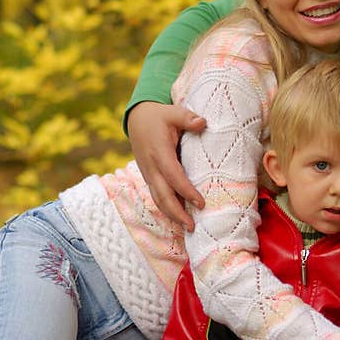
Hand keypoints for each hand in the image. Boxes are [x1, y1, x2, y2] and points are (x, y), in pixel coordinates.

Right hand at [128, 101, 206, 231]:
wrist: (137, 118)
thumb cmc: (159, 116)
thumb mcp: (173, 112)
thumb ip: (188, 118)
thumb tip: (203, 122)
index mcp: (159, 152)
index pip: (173, 176)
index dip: (186, 191)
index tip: (200, 203)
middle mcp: (151, 167)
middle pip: (162, 195)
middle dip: (177, 213)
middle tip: (193, 227)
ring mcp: (148, 173)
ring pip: (158, 199)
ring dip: (171, 214)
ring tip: (188, 227)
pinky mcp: (149, 176)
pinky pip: (157, 195)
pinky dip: (167, 207)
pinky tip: (179, 216)